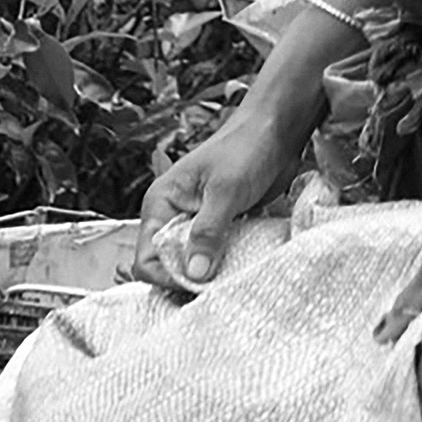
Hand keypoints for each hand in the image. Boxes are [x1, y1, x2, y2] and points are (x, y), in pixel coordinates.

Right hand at [134, 108, 300, 288]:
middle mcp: (172, 216)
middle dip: (188, 281)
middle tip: (215, 290)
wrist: (275, 131)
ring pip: (191, 264)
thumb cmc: (245, 148)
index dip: (167, 276)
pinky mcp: (218, 228)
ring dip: (208, 276)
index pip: (146, 257)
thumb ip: (207, 231)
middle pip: (167, 266)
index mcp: (160, 203)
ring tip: (229, 282)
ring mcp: (195, 223)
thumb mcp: (225, 190)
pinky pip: (212, 257)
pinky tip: (238, 270)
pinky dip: (222, 266)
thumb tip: (193, 273)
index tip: (196, 285)